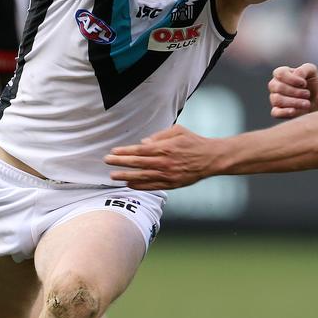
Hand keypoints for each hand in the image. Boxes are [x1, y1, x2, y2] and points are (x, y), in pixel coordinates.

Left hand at [105, 124, 221, 189]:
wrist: (210, 158)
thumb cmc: (194, 142)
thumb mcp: (178, 131)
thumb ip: (159, 135)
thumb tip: (143, 142)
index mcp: (164, 148)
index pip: (139, 150)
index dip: (125, 152)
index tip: (113, 152)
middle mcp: (164, 162)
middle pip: (137, 163)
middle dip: (120, 163)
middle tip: (107, 162)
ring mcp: (167, 174)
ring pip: (142, 176)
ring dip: (126, 176)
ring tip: (113, 176)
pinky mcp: (172, 184)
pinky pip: (153, 186)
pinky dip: (140, 186)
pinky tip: (130, 185)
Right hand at [268, 63, 317, 118]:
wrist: (315, 98)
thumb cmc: (311, 83)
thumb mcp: (311, 71)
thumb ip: (303, 69)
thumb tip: (295, 74)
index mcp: (280, 74)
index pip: (280, 74)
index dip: (292, 79)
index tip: (304, 83)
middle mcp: (274, 86)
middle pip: (279, 88)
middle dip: (296, 92)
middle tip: (308, 94)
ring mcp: (274, 98)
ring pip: (278, 100)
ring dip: (294, 102)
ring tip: (307, 103)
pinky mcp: (276, 111)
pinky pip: (275, 113)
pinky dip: (284, 112)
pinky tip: (294, 111)